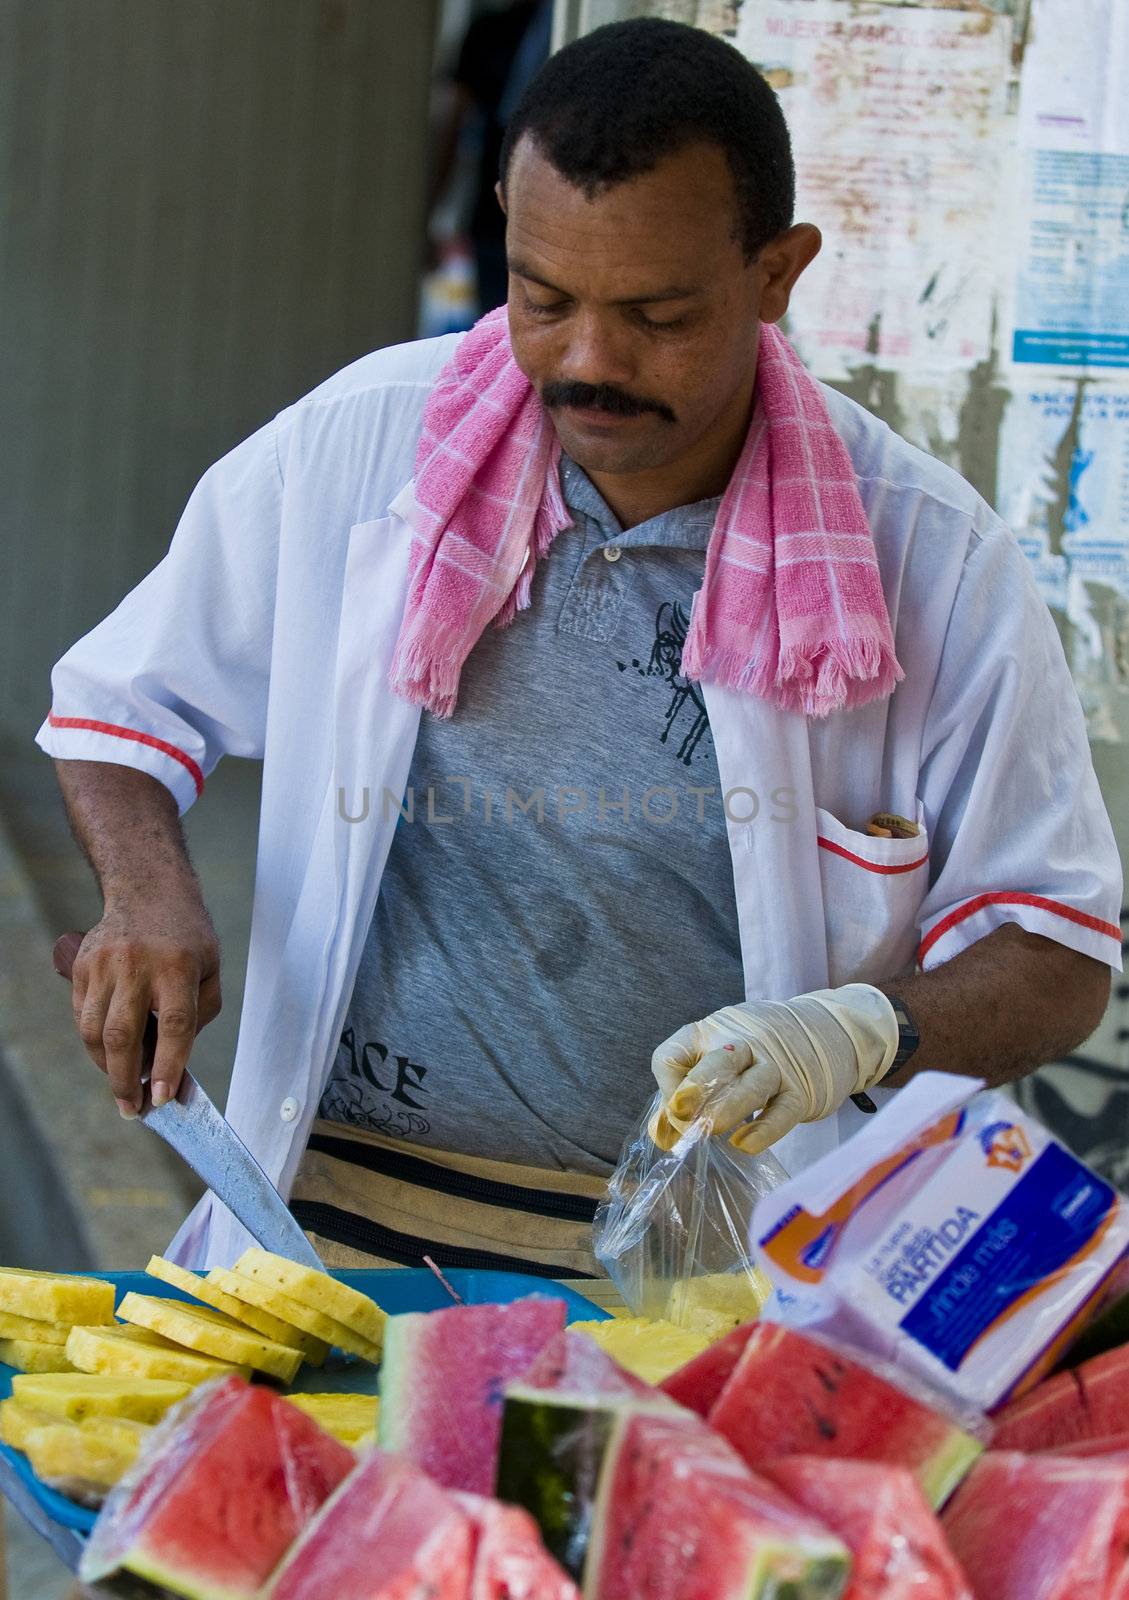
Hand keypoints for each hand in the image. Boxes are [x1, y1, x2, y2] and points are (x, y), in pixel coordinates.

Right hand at [53, 906, 220, 1118]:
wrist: (149, 892)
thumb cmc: (187, 940)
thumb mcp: (210, 971)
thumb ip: (197, 1016)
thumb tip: (174, 1066)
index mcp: (178, 965)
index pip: (174, 1024)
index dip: (170, 1065)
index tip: (164, 1098)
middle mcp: (137, 965)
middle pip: (123, 1034)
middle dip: (126, 1080)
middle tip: (133, 1109)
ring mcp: (104, 965)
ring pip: (94, 1031)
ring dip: (106, 1067)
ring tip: (122, 1086)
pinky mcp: (82, 967)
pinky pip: (83, 1016)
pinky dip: (94, 1043)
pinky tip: (109, 1053)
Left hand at [650, 985, 898, 1153]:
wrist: (827, 1031)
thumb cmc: (759, 1051)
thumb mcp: (719, 1054)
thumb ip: (687, 1091)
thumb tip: (661, 1133)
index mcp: (712, 1032)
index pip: (676, 1052)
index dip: (667, 1084)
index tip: (672, 1110)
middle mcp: (744, 1043)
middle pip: (717, 1062)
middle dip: (696, 1089)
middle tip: (682, 1116)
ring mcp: (776, 1066)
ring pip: (752, 1085)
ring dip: (728, 1110)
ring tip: (709, 1130)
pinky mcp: (801, 1090)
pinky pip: (783, 1111)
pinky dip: (764, 1129)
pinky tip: (745, 1144)